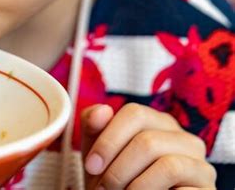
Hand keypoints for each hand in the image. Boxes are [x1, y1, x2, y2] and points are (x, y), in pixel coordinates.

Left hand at [80, 102, 216, 189]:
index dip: (109, 139)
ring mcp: (200, 166)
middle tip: (103, 189)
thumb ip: (95, 128)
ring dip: (136, 186)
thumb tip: (102, 110)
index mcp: (160, 123)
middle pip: (148, 141)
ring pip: (167, 166)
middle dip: (118, 169)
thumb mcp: (102, 155)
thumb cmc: (119, 183)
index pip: (135, 113)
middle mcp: (185, 139)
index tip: (91, 165)